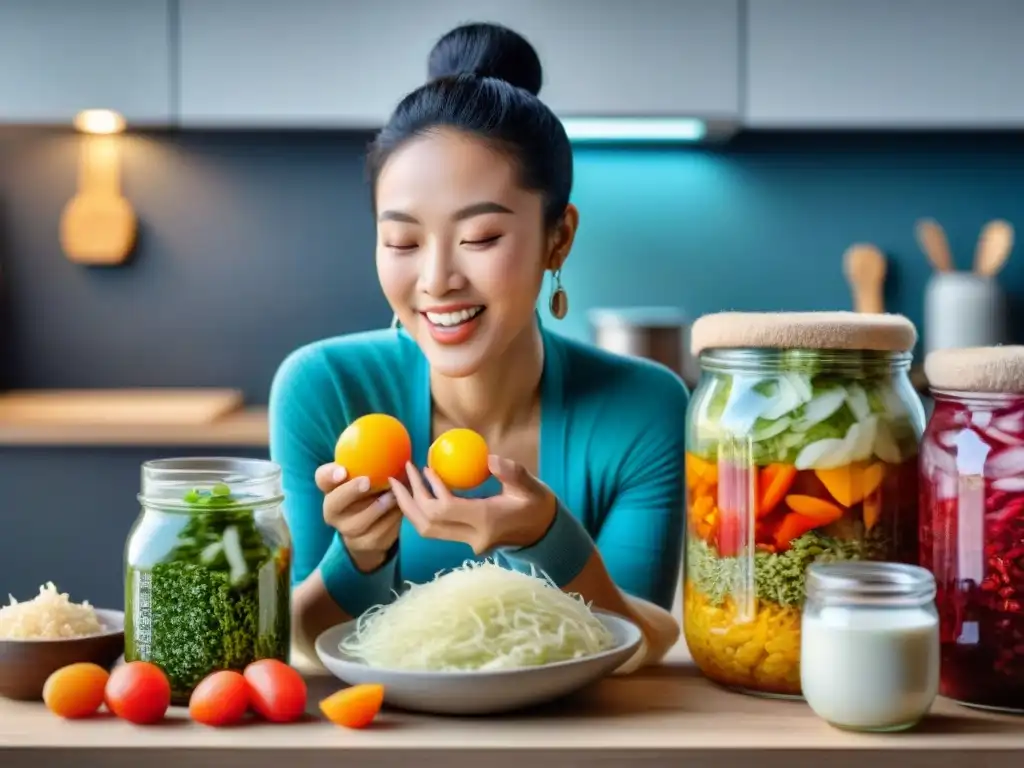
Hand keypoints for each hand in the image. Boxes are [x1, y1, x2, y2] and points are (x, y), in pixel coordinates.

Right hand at [314, 463, 400, 572]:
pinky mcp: (364, 544)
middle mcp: (332, 512)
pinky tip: (400, 510)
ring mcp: (346, 531)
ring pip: (358, 523)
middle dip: (350, 492)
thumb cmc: (370, 492)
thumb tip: (389, 443)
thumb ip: (369, 463)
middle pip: (333, 505)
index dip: (330, 475)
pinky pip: (378, 534)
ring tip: (393, 496)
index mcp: (331, 489)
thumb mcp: (367, 476)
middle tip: (367, 481)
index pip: (323, 478)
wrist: (372, 528)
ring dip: (377, 508)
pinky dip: (391, 521)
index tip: (343, 471)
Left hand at [388, 456, 556, 554]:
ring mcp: (468, 543)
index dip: (431, 488)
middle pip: (428, 524)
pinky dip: (421, 513)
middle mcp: (473, 537)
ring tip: (400, 484)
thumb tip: (491, 459)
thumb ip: (513, 473)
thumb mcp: (532, 486)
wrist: (546, 533)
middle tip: (401, 473)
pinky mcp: (465, 542)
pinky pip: (436, 529)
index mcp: (486, 522)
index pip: (446, 509)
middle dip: (410, 498)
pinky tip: (416, 494)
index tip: (425, 468)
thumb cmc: (538, 505)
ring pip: (427, 530)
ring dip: (410, 508)